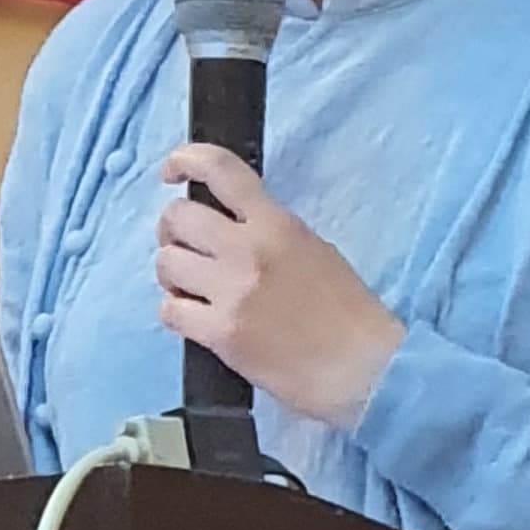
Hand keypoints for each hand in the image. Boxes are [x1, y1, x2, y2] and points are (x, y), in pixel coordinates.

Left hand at [156, 146, 404, 429]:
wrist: (363, 369)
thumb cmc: (348, 314)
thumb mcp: (315, 250)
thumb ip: (269, 233)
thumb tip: (229, 229)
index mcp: (277, 224)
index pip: (221, 170)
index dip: (185, 160)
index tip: (171, 173)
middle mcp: (249, 251)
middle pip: (178, 217)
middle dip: (172, 230)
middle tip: (184, 247)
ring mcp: (231, 292)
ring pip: (166, 263)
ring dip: (172, 274)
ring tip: (191, 288)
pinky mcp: (221, 334)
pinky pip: (169, 310)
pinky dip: (176, 312)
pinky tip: (196, 318)